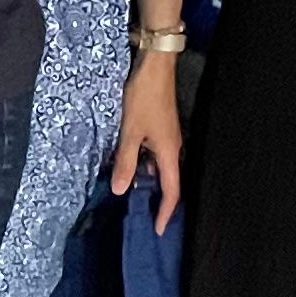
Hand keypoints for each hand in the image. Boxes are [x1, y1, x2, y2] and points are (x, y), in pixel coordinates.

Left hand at [107, 55, 183, 230]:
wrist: (155, 66)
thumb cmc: (144, 98)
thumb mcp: (130, 131)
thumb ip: (126, 160)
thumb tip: (122, 190)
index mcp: (169, 152)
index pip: (172, 191)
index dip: (166, 212)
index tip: (158, 229)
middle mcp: (173, 148)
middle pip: (169, 181)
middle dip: (158, 200)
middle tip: (143, 215)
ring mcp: (168, 137)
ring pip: (160, 167)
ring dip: (148, 180)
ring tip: (132, 192)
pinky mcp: (161, 127)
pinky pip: (155, 154)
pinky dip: (145, 163)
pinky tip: (130, 163)